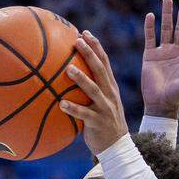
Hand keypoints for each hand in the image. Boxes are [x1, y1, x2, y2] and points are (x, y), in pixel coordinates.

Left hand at [60, 31, 129, 155]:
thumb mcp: (100, 103)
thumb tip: (65, 76)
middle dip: (90, 54)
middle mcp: (110, 95)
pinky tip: (61, 104)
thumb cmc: (103, 123)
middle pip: (100, 70)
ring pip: (94, 90)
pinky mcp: (99, 123)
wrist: (117, 146)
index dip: (96, 47)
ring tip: (68, 69)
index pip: (104, 62)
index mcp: (110, 88)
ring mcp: (105, 108)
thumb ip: (88, 89)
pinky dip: (73, 109)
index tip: (84, 32)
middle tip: (77, 41)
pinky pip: (85, 115)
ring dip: (81, 79)